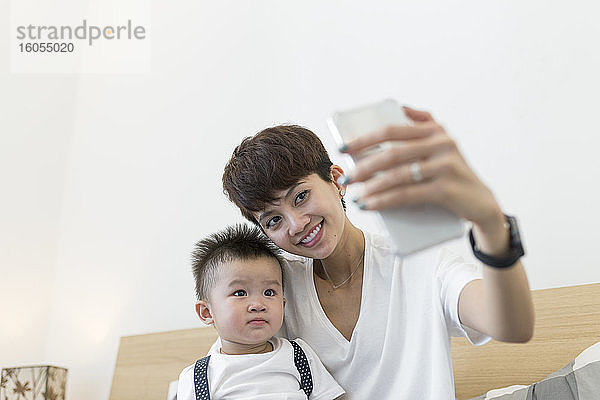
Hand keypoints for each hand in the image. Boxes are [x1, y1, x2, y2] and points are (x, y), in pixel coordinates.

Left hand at [341, 106, 502, 230]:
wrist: (482, 204)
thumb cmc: (452, 174)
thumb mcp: (442, 146)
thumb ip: (425, 124)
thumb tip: (399, 107)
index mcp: (435, 130)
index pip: (392, 130)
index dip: (365, 138)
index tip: (343, 148)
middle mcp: (442, 143)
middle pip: (392, 153)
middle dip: (364, 166)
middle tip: (346, 177)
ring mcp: (445, 166)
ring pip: (398, 175)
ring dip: (371, 186)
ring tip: (355, 194)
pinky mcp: (446, 189)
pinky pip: (407, 194)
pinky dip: (384, 200)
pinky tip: (370, 204)